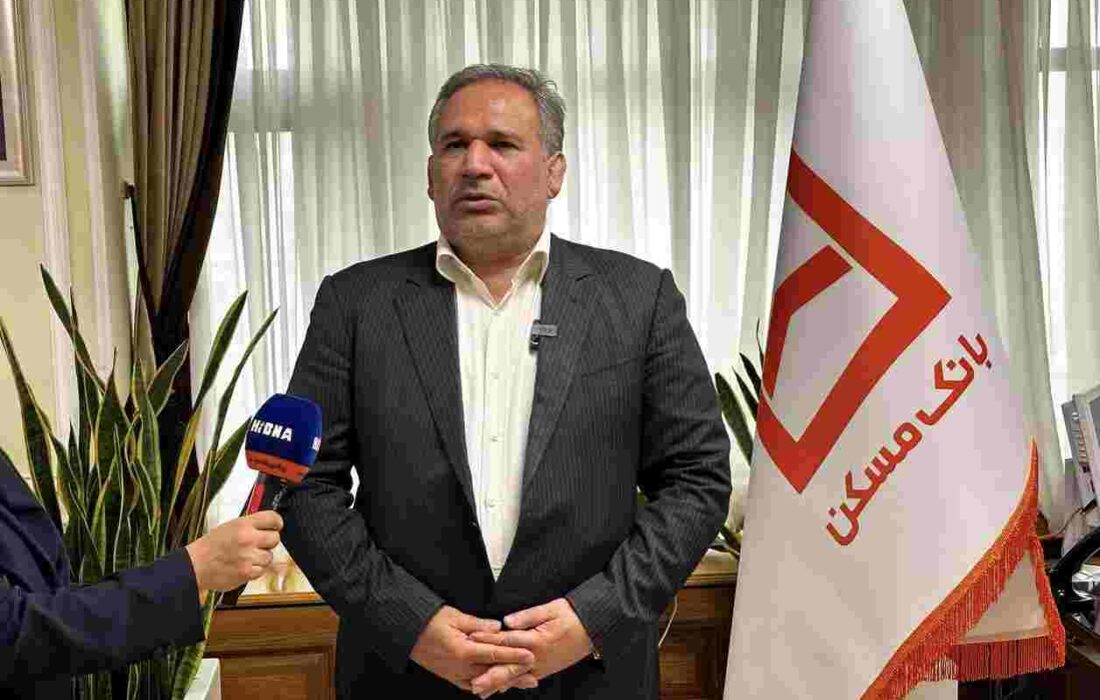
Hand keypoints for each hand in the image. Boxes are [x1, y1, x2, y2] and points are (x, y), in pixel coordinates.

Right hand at [184, 510, 282, 592]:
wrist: (195, 565)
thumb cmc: (211, 546)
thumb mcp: (230, 527)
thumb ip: (250, 525)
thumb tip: (269, 525)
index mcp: (243, 524)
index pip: (273, 518)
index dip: (276, 523)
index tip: (276, 526)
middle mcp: (248, 538)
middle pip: (275, 538)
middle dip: (268, 542)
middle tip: (257, 545)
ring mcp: (249, 556)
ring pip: (269, 557)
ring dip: (260, 558)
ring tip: (246, 557)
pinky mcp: (247, 572)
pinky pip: (261, 571)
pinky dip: (254, 570)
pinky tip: (243, 566)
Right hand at [410, 605, 539, 693]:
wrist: (406, 633)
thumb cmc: (429, 621)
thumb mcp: (455, 617)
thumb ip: (478, 624)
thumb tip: (498, 628)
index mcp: (462, 651)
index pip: (494, 655)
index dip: (514, 656)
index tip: (530, 656)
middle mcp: (460, 667)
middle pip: (493, 673)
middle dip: (514, 675)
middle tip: (533, 677)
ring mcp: (454, 674)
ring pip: (484, 682)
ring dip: (502, 682)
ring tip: (520, 683)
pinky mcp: (449, 676)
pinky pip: (471, 685)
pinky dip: (485, 685)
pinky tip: (496, 686)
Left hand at [468, 598, 593, 695]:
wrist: (593, 628)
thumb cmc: (571, 616)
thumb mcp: (551, 609)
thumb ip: (527, 616)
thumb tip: (507, 621)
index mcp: (536, 640)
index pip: (507, 641)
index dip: (488, 640)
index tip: (471, 639)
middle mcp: (537, 657)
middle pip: (509, 668)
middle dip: (490, 676)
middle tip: (474, 685)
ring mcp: (542, 666)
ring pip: (516, 677)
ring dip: (499, 684)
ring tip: (482, 691)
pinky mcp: (546, 669)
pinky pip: (526, 678)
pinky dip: (513, 683)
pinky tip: (503, 688)